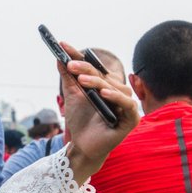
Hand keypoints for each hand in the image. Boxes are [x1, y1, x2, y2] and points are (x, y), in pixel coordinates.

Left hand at [57, 43, 138, 178]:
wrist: (83, 147)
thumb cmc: (81, 123)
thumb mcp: (72, 97)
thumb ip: (69, 79)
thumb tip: (60, 58)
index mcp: (106, 86)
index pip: (94, 68)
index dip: (80, 56)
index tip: (63, 45)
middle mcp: (118, 93)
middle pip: (103, 76)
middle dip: (86, 69)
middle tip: (71, 64)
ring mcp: (126, 105)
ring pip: (114, 88)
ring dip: (98, 82)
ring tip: (81, 80)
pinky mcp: (132, 119)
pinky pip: (127, 105)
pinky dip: (115, 98)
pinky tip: (103, 93)